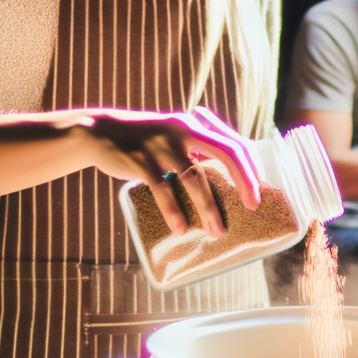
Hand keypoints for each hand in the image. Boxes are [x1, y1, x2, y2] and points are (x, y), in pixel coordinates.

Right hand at [75, 106, 260, 236]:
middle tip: (253, 206)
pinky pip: (163, 189)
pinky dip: (173, 211)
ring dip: (208, 207)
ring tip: (215, 232)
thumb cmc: (144, 142)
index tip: (259, 191)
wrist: (98, 132)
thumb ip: (197, 149)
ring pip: (194, 177)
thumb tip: (228, 180)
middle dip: (244, 180)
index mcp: (195, 125)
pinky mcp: (140, 160)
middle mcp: (183, 129)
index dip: (251, 167)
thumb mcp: (174, 136)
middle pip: (225, 152)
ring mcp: (161, 144)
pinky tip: (180, 229)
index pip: (234, 142)